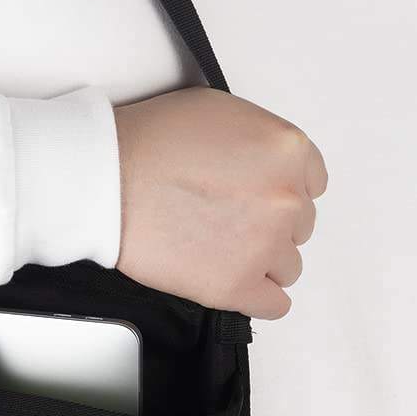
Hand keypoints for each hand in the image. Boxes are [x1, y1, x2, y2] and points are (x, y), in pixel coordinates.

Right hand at [113, 88, 326, 319]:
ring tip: (218, 250)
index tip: (254, 197)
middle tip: (224, 221)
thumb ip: (258, 141)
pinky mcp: (235, 285)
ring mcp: (264, 245)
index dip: (278, 191)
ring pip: (288, 266)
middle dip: (266, 225)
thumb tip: (262, 165)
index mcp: (287, 151)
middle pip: (299, 226)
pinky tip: (232, 282)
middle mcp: (286, 198)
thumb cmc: (147, 142)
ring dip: (259, 260)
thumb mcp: (220, 111)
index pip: (312, 184)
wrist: (103, 179)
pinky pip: (274, 304)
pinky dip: (257, 297)